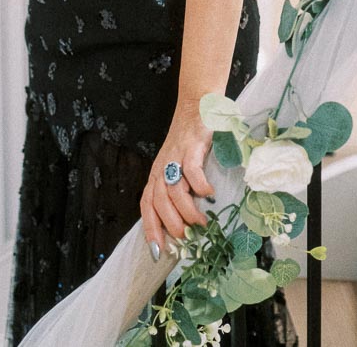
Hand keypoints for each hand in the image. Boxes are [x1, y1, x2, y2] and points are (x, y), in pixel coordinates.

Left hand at [140, 99, 215, 255]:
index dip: (150, 228)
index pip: (147, 205)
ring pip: (173, 190)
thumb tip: (186, 224)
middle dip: (171, 224)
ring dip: (186, 210)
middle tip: (187, 237)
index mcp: (157, 174)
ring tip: (201, 222)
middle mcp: (162, 166)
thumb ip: (178, 189)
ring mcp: (176, 156)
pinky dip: (199, 185)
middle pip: (158, 201)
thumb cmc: (189, 141)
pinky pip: (192, 170)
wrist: (196, 105)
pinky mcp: (192, 146)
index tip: (158, 252)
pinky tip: (209, 194)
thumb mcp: (177, 165)